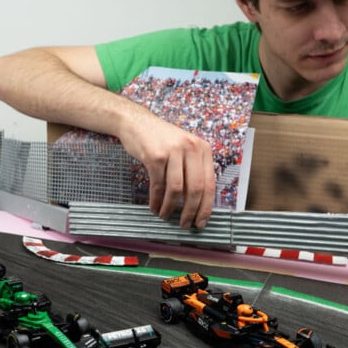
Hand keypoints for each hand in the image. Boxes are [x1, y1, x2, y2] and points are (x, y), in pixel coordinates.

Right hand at [119, 114, 215, 229]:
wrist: (137, 122)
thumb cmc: (162, 140)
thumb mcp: (185, 149)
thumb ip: (194, 170)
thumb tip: (198, 204)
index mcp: (203, 149)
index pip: (210, 184)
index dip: (206, 207)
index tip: (201, 222)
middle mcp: (191, 148)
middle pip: (195, 189)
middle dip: (190, 211)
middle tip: (185, 224)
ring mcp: (173, 151)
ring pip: (176, 189)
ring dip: (170, 208)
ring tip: (165, 216)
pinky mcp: (155, 156)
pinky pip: (158, 185)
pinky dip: (156, 200)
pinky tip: (154, 207)